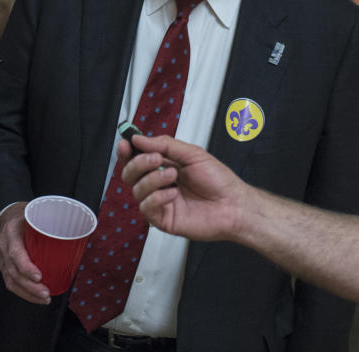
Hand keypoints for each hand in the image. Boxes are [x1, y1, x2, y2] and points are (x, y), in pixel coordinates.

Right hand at [0, 203, 51, 304]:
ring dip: (28, 294)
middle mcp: (4, 246)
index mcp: (12, 232)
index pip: (15, 252)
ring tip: (44, 299)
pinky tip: (36, 298)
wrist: (7, 218)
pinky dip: (24, 293)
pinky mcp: (4, 267)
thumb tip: (83, 233)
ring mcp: (2, 259)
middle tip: (46, 293)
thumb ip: (54, 223)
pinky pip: (11, 283)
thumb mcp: (37, 214)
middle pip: (13, 272)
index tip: (39, 276)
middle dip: (30, 287)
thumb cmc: (27, 217)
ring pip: (11, 281)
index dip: (26, 267)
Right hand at [119, 134, 249, 241]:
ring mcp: (160, 202)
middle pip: (130, 174)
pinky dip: (157, 197)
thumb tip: (140, 139)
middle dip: (138, 163)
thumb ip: (165, 145)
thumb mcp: (193, 154)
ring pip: (136, 190)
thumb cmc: (218, 181)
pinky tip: (173, 194)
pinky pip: (146, 207)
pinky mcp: (162, 219)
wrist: (233, 205)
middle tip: (155, 159)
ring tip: (173, 176)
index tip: (125, 143)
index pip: (137, 158)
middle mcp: (159, 184)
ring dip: (152, 179)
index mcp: (165, 166)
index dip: (127, 151)